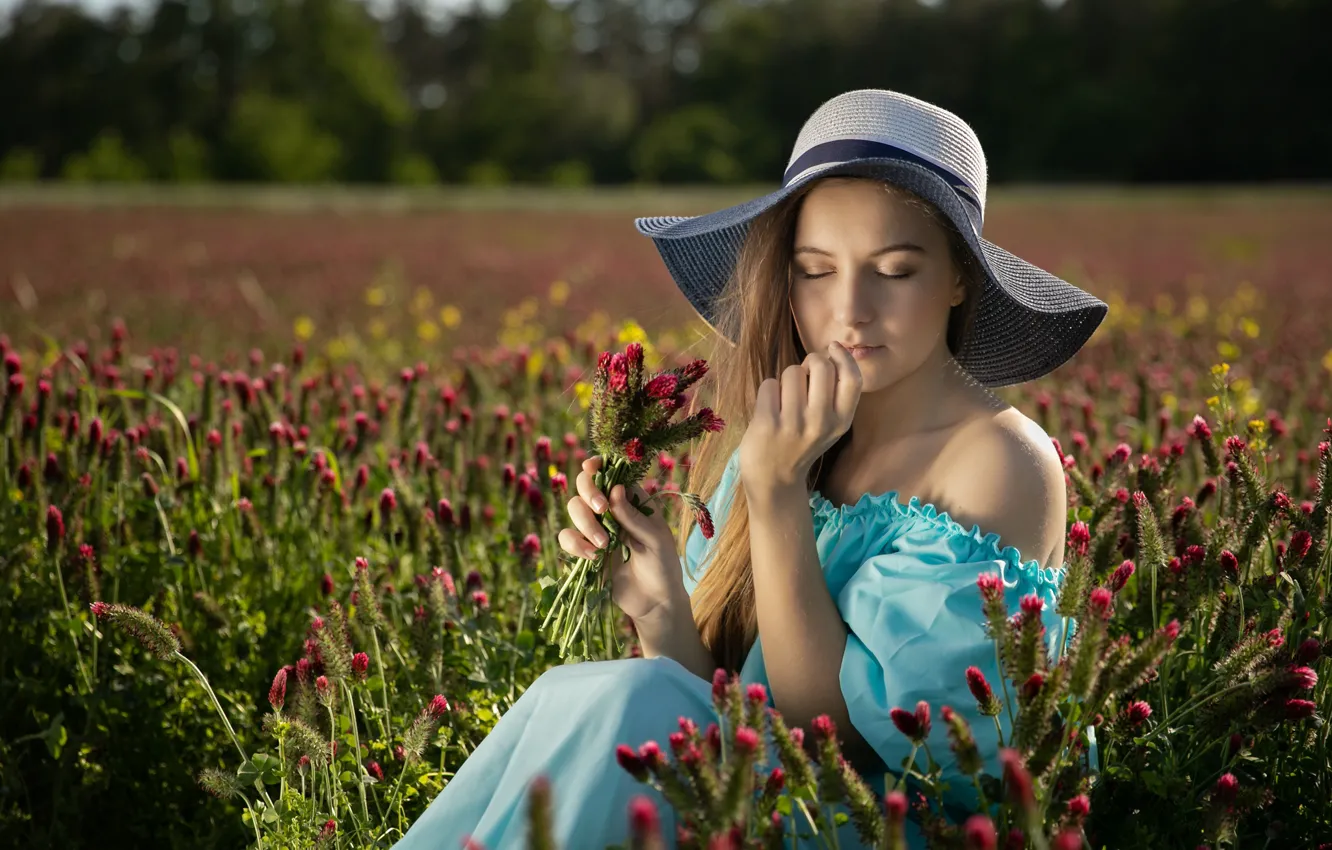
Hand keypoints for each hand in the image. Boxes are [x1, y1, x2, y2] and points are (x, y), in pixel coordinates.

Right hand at [556, 455, 688, 625]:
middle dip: (589, 493)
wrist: (655, 602)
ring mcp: (596, 529)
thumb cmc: (664, 566)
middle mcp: (611, 511)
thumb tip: (615, 489)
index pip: (612, 474)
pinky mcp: (585, 551)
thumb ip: (634, 517)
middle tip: (600, 509)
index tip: (591, 467)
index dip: (598, 466)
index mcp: (633, 501)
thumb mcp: (656, 540)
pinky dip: (575, 544)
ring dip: (584, 523)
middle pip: (586, 486)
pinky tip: (592, 557)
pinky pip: (568, 538)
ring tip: (603, 546)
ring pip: (574, 510)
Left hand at [739, 341, 862, 494]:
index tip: (832, 348)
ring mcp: (794, 424)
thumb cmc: (801, 442)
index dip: (843, 357)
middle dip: (809, 362)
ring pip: (792, 372)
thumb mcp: (830, 426)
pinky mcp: (768, 424)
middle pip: (821, 366)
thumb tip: (832, 351)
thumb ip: (835, 394)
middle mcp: (821, 422)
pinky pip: (769, 384)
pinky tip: (769, 409)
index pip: (852, 378)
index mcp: (841, 422)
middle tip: (802, 375)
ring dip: (785, 380)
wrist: (774, 479)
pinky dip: (768, 391)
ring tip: (784, 400)